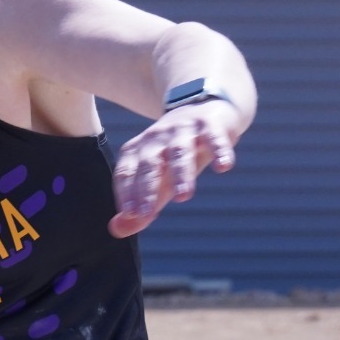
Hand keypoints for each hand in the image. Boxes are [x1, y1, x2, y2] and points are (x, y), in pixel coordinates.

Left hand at [109, 103, 238, 237]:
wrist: (204, 108)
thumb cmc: (176, 153)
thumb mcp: (157, 179)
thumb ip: (138, 207)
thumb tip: (116, 230)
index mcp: (139, 151)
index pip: (126, 172)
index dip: (126, 193)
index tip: (131, 215)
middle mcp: (158, 138)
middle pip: (149, 164)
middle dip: (147, 189)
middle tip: (146, 214)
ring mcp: (184, 129)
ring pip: (179, 151)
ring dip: (180, 174)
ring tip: (183, 197)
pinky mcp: (211, 124)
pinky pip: (215, 137)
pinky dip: (220, 150)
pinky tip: (223, 167)